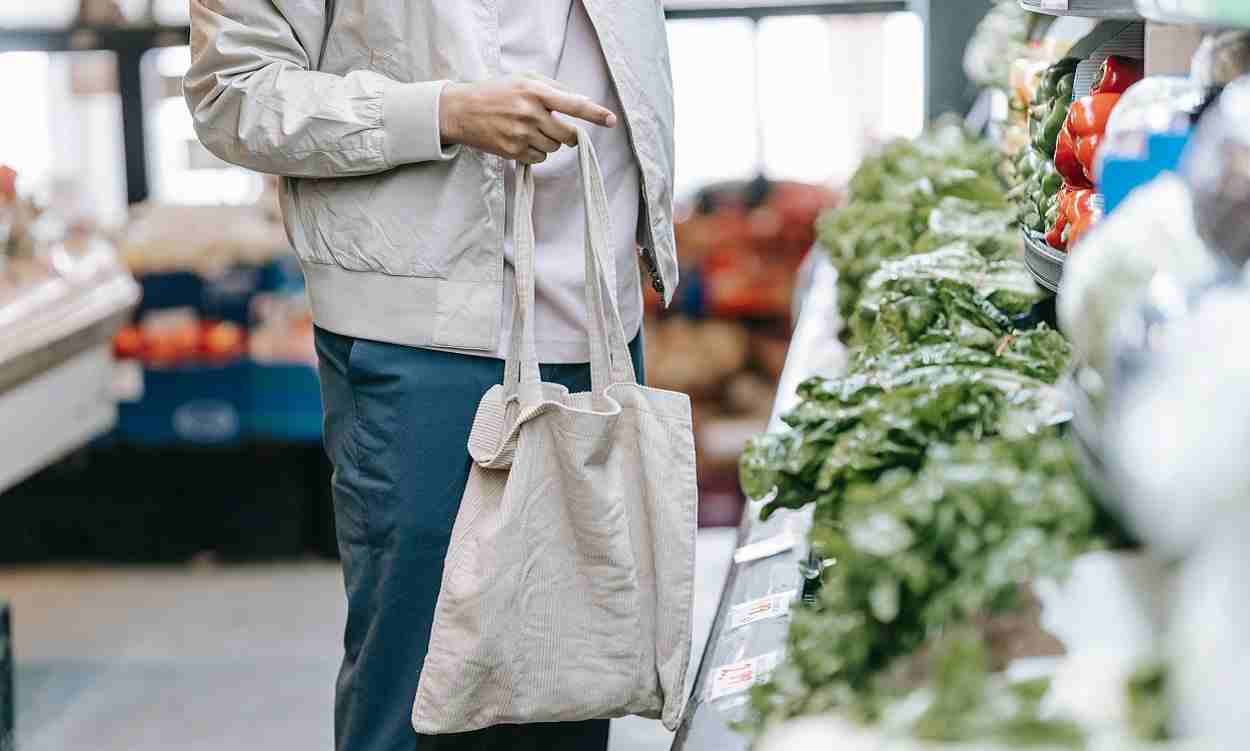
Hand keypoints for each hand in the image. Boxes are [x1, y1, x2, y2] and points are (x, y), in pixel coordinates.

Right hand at [439, 74, 616, 163]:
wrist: (460, 110)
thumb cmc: (496, 92)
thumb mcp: (524, 79)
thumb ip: (553, 88)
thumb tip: (581, 101)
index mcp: (535, 91)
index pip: (573, 104)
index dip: (595, 113)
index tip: (611, 120)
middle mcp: (530, 112)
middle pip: (567, 134)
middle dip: (570, 135)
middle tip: (561, 130)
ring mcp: (521, 134)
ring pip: (554, 148)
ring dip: (550, 143)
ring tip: (531, 131)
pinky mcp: (512, 151)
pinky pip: (539, 158)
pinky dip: (536, 153)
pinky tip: (521, 141)